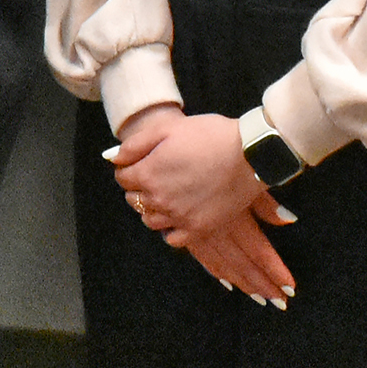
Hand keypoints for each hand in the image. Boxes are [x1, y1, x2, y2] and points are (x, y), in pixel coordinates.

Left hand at [108, 107, 296, 307]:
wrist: (252, 154)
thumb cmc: (211, 136)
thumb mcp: (168, 128)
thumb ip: (135, 145)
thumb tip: (114, 159)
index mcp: (149, 174)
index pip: (122, 178)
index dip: (129, 168)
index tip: (141, 162)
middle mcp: (159, 200)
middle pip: (133, 199)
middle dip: (139, 187)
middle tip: (156, 175)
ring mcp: (179, 218)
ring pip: (150, 220)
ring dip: (152, 208)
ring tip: (168, 194)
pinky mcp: (199, 229)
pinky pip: (172, 239)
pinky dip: (170, 229)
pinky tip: (179, 215)